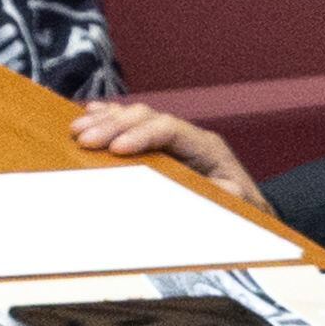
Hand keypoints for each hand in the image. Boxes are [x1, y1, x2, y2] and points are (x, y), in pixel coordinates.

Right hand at [67, 101, 265, 210]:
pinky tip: (87, 114)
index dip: (141, 134)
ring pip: (136, 116)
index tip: (116, 149)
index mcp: (207, 147)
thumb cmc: (242, 211)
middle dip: (113, 126)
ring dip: (104, 120)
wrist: (247, 210)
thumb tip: (220, 187)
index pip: (170, 129)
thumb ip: (227, 195)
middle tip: (84, 139)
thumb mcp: (237, 206)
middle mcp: (189, 136)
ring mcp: (174, 138)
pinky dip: (108, 118)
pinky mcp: (161, 144)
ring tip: (77, 129)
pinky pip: (132, 124)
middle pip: (147, 117)